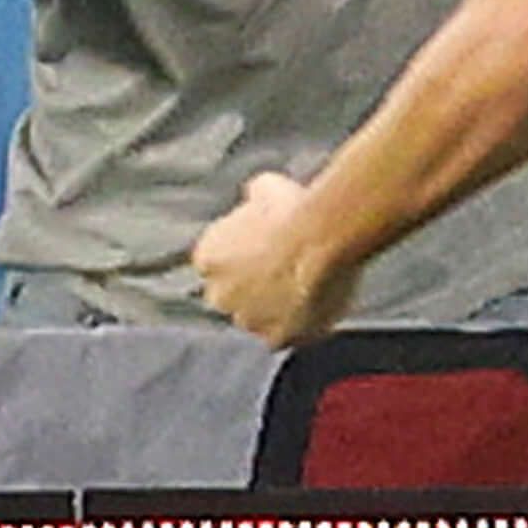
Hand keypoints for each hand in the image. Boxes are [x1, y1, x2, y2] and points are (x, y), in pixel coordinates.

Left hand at [198, 171, 360, 345]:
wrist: (321, 238)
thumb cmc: (293, 209)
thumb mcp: (264, 188)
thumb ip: (253, 202)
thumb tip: (258, 195)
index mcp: (207, 258)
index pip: (218, 266)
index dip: (244, 260)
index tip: (264, 254)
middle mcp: (218, 294)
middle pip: (232, 298)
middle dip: (253, 290)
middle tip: (285, 274)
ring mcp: (248, 320)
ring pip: (259, 320)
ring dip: (276, 310)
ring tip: (305, 292)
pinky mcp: (276, 338)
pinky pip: (286, 337)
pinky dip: (298, 328)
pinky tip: (316, 310)